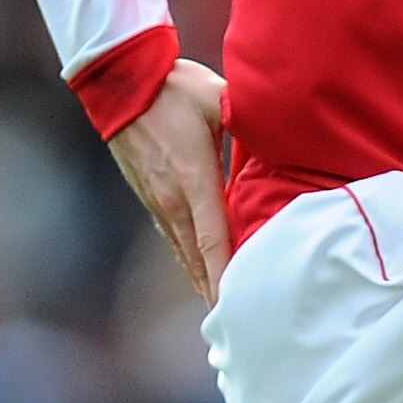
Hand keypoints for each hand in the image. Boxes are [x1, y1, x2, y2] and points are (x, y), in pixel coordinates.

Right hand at [109, 59, 232, 300]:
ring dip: (201, 279)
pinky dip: (188, 258)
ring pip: (183, 250)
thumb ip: (249, 125)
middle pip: (198, 257)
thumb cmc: (174, 87)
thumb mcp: (219, 101)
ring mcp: (156, 198)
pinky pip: (171, 236)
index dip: (225, 276)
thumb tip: (281, 135)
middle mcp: (171, 197)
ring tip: (219, 306)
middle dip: (215, 291)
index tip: (234, 306)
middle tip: (234, 322)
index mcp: (193, 178)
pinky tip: (198, 270)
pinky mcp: (148, 194)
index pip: (214, 238)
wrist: (120, 80)